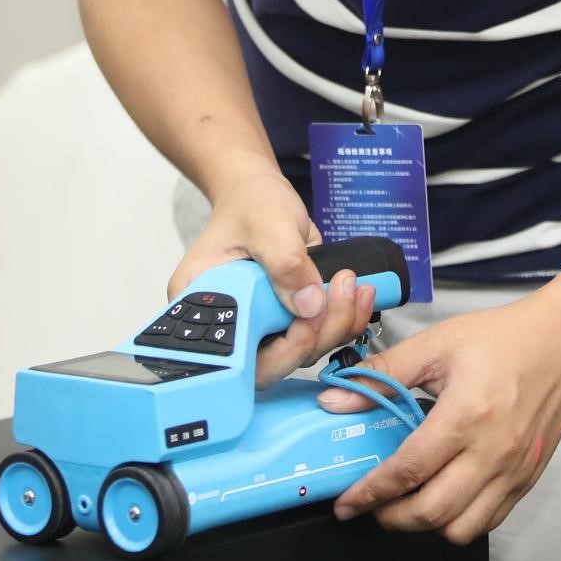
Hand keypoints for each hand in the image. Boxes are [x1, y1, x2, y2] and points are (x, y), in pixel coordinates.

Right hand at [168, 169, 374, 384]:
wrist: (263, 196)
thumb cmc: (253, 204)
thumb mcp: (268, 224)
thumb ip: (286, 262)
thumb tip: (310, 306)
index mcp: (200, 305)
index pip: (231, 356)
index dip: (271, 352)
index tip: (304, 321)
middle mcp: (228, 325)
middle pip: (269, 364)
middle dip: (311, 339)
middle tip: (339, 294)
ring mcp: (259, 327)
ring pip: (299, 354)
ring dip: (335, 327)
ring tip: (354, 285)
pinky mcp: (286, 322)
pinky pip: (317, 337)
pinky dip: (344, 322)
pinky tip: (360, 294)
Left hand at [319, 290, 560, 544]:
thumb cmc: (504, 339)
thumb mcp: (436, 344)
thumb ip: (383, 374)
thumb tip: (336, 400)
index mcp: (466, 415)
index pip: (408, 471)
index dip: (371, 492)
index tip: (348, 501)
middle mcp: (492, 451)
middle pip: (432, 512)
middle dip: (391, 517)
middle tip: (372, 505)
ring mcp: (514, 470)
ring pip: (462, 528)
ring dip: (427, 523)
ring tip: (409, 501)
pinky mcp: (528, 479)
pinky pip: (489, 521)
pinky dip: (461, 520)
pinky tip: (446, 495)